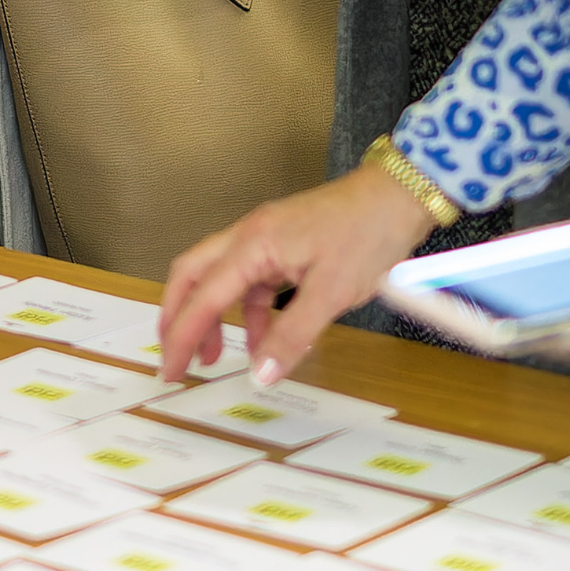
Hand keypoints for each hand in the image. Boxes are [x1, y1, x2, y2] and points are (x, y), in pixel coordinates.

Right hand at [158, 163, 438, 385]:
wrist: (398, 197)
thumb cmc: (366, 233)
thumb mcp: (331, 293)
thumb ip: (291, 335)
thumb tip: (261, 373)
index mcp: (252, 245)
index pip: (202, 297)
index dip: (181, 335)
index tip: (170, 368)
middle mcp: (249, 237)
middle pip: (191, 277)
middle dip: (178, 318)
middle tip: (176, 356)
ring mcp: (264, 238)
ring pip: (219, 279)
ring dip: (212, 316)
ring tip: (217, 355)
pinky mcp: (282, 245)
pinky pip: (251, 282)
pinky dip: (248, 312)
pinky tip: (263, 338)